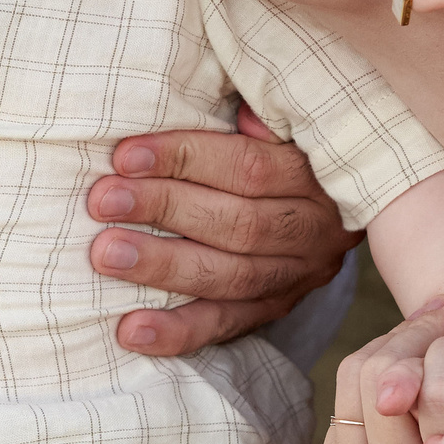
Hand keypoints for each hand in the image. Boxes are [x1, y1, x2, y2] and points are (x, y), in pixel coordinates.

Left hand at [85, 102, 348, 355]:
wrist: (342, 198)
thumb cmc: (285, 140)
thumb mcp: (287, 116)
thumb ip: (265, 111)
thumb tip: (244, 113)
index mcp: (318, 173)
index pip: (249, 168)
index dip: (185, 159)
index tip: (124, 155)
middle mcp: (317, 229)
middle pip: (238, 224)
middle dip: (164, 209)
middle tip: (102, 202)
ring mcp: (300, 275)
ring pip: (232, 278)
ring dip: (163, 267)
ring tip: (105, 255)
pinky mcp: (278, 308)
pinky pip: (228, 325)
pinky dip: (179, 332)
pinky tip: (131, 331)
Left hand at [321, 298, 443, 443]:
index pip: (398, 384)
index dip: (425, 337)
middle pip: (368, 375)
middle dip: (406, 336)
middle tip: (439, 316)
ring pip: (350, 382)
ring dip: (388, 350)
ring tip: (425, 335)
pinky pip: (343, 402)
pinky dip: (372, 374)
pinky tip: (406, 363)